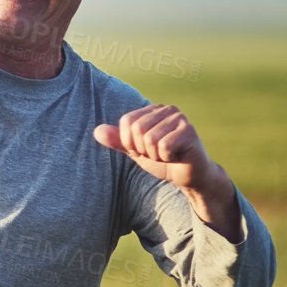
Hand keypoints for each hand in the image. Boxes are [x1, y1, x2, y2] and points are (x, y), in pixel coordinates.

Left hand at [94, 104, 240, 237]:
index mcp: (152, 110)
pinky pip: (163, 146)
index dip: (130, 142)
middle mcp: (166, 109)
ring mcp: (179, 118)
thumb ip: (118, 141)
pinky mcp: (189, 131)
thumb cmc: (162, 161)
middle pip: (137, 129)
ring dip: (155, 155)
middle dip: (143, 149)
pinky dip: (166, 157)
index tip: (145, 149)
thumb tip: (97, 131)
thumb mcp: (135, 151)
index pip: (126, 122)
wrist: (188, 177)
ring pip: (149, 139)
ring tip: (168, 155)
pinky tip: (177, 156)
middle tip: (158, 154)